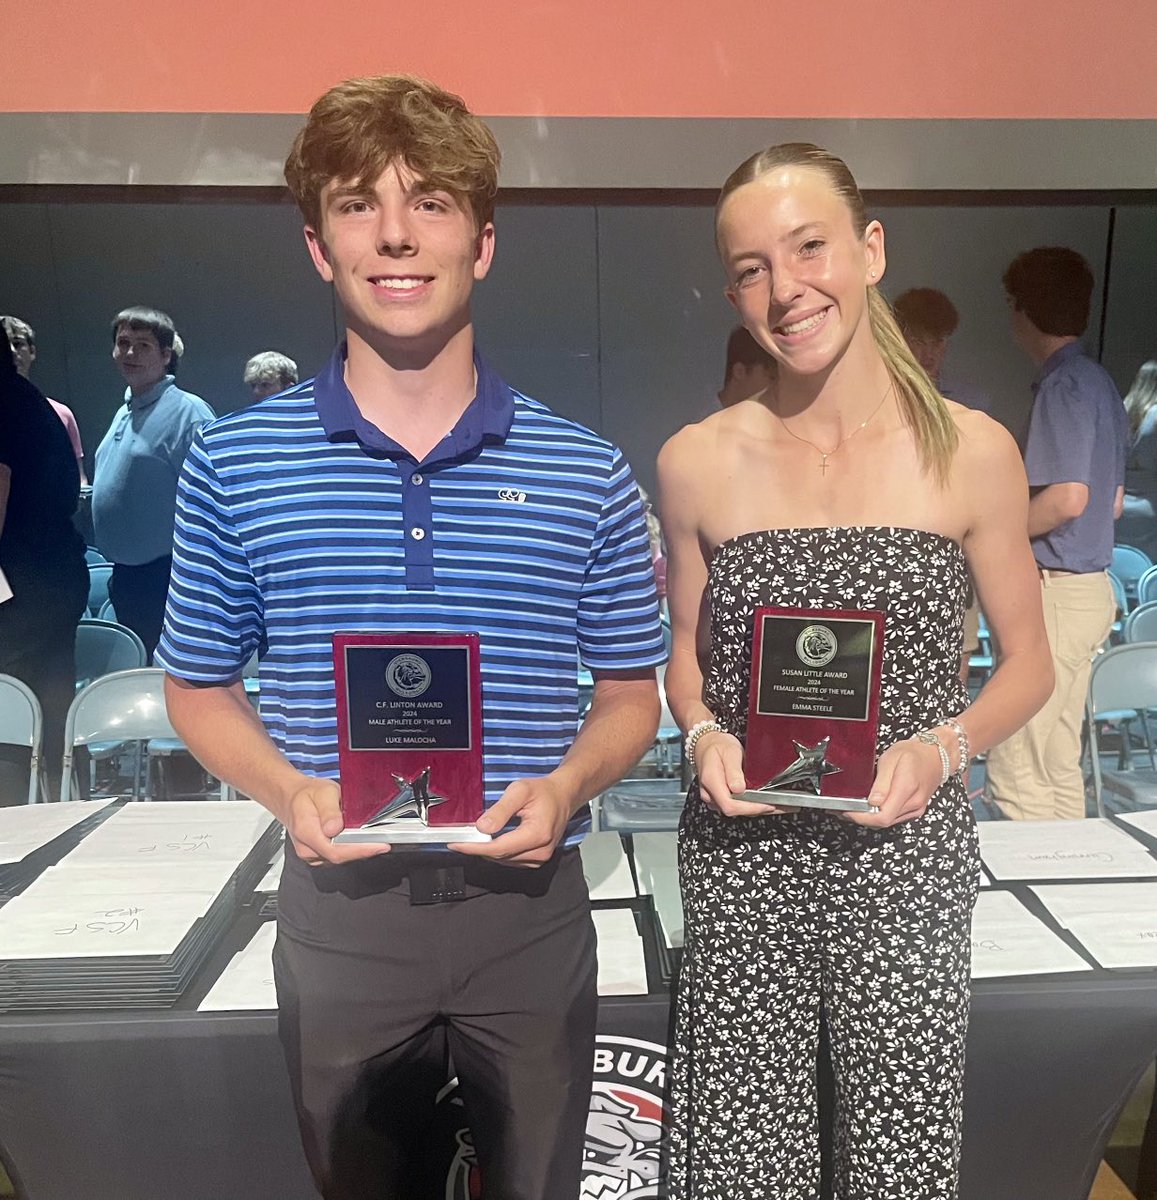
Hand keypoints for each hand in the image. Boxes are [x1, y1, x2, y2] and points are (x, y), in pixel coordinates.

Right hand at [280, 775, 390, 865]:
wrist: (291, 798)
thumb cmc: (307, 794)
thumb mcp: (322, 792)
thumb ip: (329, 810)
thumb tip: (334, 828)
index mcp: (306, 831)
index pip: (335, 851)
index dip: (360, 850)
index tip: (380, 846)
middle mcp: (307, 848)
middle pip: (340, 857)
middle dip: (363, 850)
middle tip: (384, 841)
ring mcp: (311, 854)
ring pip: (339, 858)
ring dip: (357, 850)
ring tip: (374, 838)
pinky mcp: (316, 855)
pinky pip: (336, 855)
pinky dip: (350, 849)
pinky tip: (359, 840)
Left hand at [449, 774, 571, 865]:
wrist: (563, 796)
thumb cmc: (544, 792)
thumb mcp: (519, 791)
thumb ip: (500, 810)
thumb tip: (482, 827)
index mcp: (537, 834)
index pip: (498, 848)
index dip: (474, 848)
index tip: (456, 844)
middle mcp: (540, 851)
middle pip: (499, 856)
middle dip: (477, 848)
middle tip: (459, 838)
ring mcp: (540, 858)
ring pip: (504, 860)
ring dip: (487, 851)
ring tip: (475, 837)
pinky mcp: (537, 859)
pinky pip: (511, 860)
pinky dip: (498, 852)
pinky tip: (492, 840)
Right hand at [695, 731, 787, 817]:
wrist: (705, 744)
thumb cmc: (717, 746)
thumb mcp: (729, 752)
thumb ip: (733, 771)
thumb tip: (739, 788)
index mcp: (711, 781)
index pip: (730, 805)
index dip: (750, 808)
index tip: (767, 805)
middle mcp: (710, 793)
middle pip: (734, 810)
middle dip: (757, 809)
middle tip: (777, 806)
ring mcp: (713, 797)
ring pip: (735, 810)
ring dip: (755, 809)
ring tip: (775, 806)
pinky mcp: (718, 798)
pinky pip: (734, 806)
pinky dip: (749, 806)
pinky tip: (761, 802)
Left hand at [845, 738, 943, 828]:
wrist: (936, 755)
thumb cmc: (914, 753)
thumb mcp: (891, 759)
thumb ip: (881, 783)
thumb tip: (872, 802)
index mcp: (906, 788)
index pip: (882, 816)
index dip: (862, 818)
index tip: (847, 811)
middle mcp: (914, 803)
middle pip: (883, 821)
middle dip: (862, 817)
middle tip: (846, 807)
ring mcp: (916, 809)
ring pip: (888, 821)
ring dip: (870, 817)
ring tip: (856, 806)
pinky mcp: (916, 810)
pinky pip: (894, 817)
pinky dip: (881, 814)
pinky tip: (872, 806)